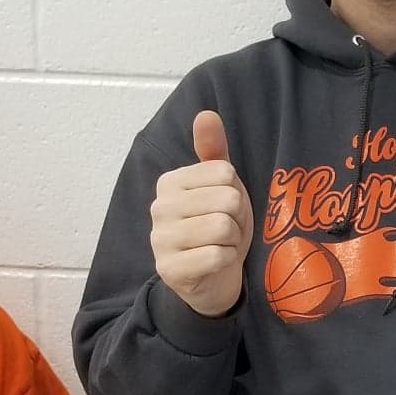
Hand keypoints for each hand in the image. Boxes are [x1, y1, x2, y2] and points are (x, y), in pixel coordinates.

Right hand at [151, 110, 252, 317]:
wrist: (210, 280)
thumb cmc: (217, 228)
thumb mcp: (221, 187)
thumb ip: (213, 151)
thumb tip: (206, 114)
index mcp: (169, 183)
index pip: (225, 173)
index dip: (236, 193)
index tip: (223, 208)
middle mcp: (159, 208)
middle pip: (227, 199)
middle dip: (237, 218)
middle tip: (225, 231)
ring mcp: (161, 240)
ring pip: (223, 226)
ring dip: (233, 240)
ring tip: (220, 245)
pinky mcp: (170, 270)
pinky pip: (218, 254)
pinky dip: (227, 260)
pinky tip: (215, 263)